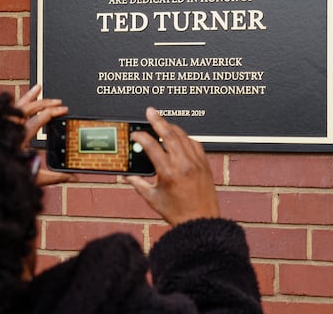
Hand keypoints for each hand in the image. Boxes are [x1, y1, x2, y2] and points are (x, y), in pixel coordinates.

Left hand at [14, 85, 77, 185]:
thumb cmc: (8, 179)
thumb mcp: (35, 178)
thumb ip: (55, 177)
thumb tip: (74, 178)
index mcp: (19, 140)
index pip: (38, 119)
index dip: (52, 112)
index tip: (64, 110)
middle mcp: (9, 130)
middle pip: (28, 109)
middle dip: (45, 103)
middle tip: (58, 102)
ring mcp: (2, 127)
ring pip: (16, 106)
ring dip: (29, 97)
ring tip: (38, 87)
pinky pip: (8, 111)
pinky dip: (16, 103)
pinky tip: (22, 99)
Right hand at [125, 107, 219, 225]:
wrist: (202, 222)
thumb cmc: (178, 213)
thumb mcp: (152, 198)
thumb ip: (138, 183)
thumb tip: (126, 176)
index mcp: (168, 173)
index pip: (152, 146)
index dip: (141, 137)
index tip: (135, 134)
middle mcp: (184, 164)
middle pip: (169, 134)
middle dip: (158, 120)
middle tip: (150, 111)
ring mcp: (196, 163)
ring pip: (183, 136)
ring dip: (171, 127)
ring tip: (162, 121)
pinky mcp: (205, 164)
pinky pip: (194, 143)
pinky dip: (185, 137)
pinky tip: (178, 137)